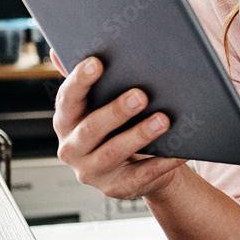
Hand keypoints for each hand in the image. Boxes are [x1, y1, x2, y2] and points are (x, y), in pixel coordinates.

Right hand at [50, 49, 186, 199]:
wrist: (135, 168)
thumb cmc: (117, 126)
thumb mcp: (98, 103)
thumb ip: (85, 80)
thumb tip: (59, 50)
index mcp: (66, 121)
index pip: (67, 99)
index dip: (79, 81)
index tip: (96, 62)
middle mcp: (72, 148)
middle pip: (91, 128)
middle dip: (116, 111)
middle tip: (140, 95)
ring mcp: (92, 171)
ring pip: (114, 152)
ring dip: (140, 135)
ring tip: (163, 119)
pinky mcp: (116, 188)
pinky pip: (141, 175)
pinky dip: (161, 162)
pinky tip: (179, 150)